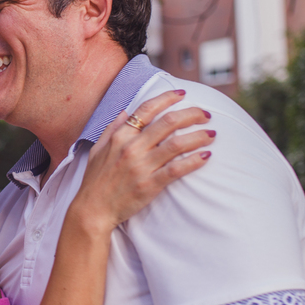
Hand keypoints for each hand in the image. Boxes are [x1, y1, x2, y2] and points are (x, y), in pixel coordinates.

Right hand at [75, 90, 213, 229]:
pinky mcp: (150, 184)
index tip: (183, 94)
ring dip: (199, 136)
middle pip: (169, 122)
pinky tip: (206, 156)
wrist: (92, 209)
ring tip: (212, 134)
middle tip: (206, 115)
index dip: (167, 98)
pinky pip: (177, 169)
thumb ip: (112, 128)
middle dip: (192, 114)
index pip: (147, 109)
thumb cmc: (95, 180)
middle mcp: (131, 147)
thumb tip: (126, 112)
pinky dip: (194, 161)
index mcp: (120, 136)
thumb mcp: (98, 149)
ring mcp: (141, 166)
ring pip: (177, 144)